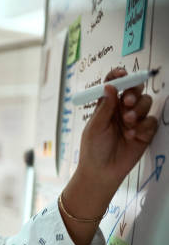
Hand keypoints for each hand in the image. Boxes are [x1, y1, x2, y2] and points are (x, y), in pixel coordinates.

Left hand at [78, 67, 158, 188]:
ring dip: (138, 110)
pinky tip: (132, 136)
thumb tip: (109, 86)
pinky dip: (143, 126)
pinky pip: (151, 121)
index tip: (121, 74)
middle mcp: (121, 110)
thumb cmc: (93, 149)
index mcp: (107, 105)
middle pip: (135, 89)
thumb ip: (104, 107)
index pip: (114, 85)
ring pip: (146, 103)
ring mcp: (134, 120)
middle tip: (126, 102)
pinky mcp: (145, 132)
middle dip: (133, 92)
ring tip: (127, 123)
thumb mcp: (95, 127)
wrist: (102, 171)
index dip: (118, 76)